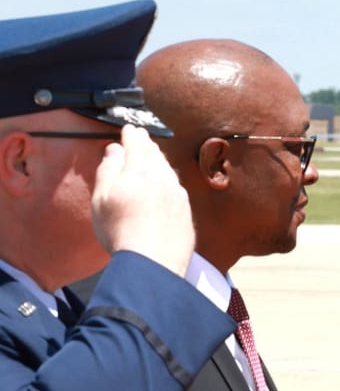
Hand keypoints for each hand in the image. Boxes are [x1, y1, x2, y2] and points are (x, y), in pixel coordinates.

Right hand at [92, 124, 194, 276]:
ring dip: (160, 161)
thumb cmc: (121, 230)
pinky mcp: (186, 213)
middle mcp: (164, 179)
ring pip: (168, 171)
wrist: (154, 263)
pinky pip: (177, 189)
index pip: (137, 144)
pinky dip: (169, 180)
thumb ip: (109, 169)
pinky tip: (167, 184)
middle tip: (142, 138)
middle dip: (147, 145)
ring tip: (154, 156)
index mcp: (141, 170)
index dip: (132, 135)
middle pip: (156, 156)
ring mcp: (179, 196)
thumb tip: (116, 149)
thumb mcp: (103, 196)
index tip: (129, 128)